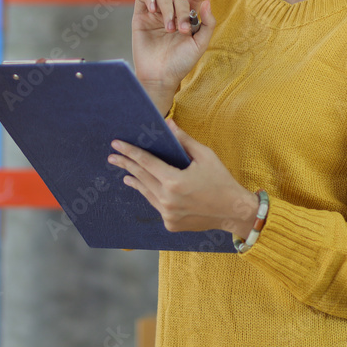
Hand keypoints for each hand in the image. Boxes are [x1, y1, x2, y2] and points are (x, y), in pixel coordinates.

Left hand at [107, 119, 258, 236]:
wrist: (234, 211)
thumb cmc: (221, 180)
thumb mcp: (205, 156)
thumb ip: (184, 140)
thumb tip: (168, 123)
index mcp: (174, 181)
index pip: (146, 162)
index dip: (130, 151)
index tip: (116, 144)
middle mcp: (168, 200)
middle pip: (141, 177)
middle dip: (126, 164)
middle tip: (112, 156)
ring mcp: (168, 214)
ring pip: (146, 193)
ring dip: (135, 180)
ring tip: (125, 172)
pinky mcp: (170, 224)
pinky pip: (156, 205)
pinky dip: (150, 194)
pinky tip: (143, 187)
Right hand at [132, 0, 215, 93]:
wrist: (160, 76)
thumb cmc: (181, 63)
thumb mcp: (200, 45)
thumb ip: (208, 24)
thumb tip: (207, 2)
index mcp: (187, 19)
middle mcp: (172, 14)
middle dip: (181, 12)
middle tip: (182, 30)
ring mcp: (155, 15)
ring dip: (168, 10)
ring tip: (168, 28)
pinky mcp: (140, 17)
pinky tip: (154, 10)